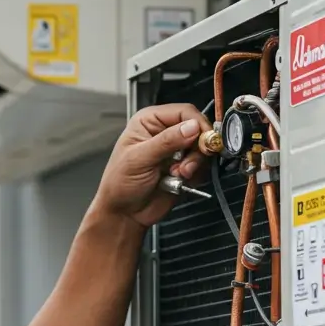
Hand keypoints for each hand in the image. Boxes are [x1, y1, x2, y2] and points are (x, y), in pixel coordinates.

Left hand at [92, 103, 211, 228]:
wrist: (124, 213)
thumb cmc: (120, 184)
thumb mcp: (139, 159)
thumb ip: (166, 142)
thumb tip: (192, 126)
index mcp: (150, 121)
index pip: (184, 111)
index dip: (198, 124)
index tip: (204, 140)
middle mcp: (164, 132)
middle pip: (198, 128)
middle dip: (197, 147)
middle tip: (186, 164)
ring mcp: (175, 150)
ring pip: (202, 148)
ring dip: (194, 163)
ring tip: (178, 174)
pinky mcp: (184, 167)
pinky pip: (201, 165)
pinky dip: (195, 174)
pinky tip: (179, 181)